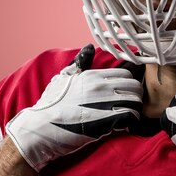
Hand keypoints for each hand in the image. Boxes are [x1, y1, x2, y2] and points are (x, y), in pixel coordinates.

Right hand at [6, 44, 142, 171]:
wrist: (39, 129)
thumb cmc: (50, 105)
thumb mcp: (63, 78)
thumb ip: (79, 63)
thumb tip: (88, 47)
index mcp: (93, 76)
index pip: (126, 74)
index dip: (127, 85)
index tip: (123, 95)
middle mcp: (101, 86)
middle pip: (135, 87)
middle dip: (135, 97)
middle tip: (128, 107)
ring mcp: (104, 103)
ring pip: (136, 102)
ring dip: (135, 110)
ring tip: (126, 118)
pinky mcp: (106, 122)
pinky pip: (131, 117)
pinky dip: (131, 122)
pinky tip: (122, 127)